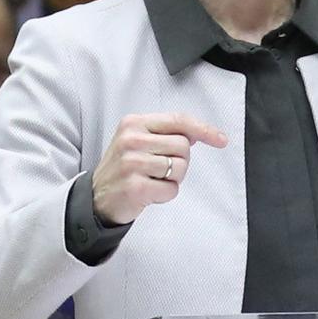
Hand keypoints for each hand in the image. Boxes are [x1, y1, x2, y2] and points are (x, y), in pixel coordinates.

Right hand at [92, 112, 228, 226]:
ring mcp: (132, 163)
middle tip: (160, 169)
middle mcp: (131, 140)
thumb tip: (196, 134)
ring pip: (180, 168)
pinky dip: (165, 194)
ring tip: (152, 180)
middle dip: (180, 161)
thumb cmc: (123, 169)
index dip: (204, 129)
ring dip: (173, 179)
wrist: (97, 198)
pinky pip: (171, 189)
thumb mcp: (137, 142)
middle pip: (184, 146)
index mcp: (133, 124)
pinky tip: (149, 192)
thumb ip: (164, 134)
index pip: (178, 120)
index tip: (221, 139)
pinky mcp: (135, 186)